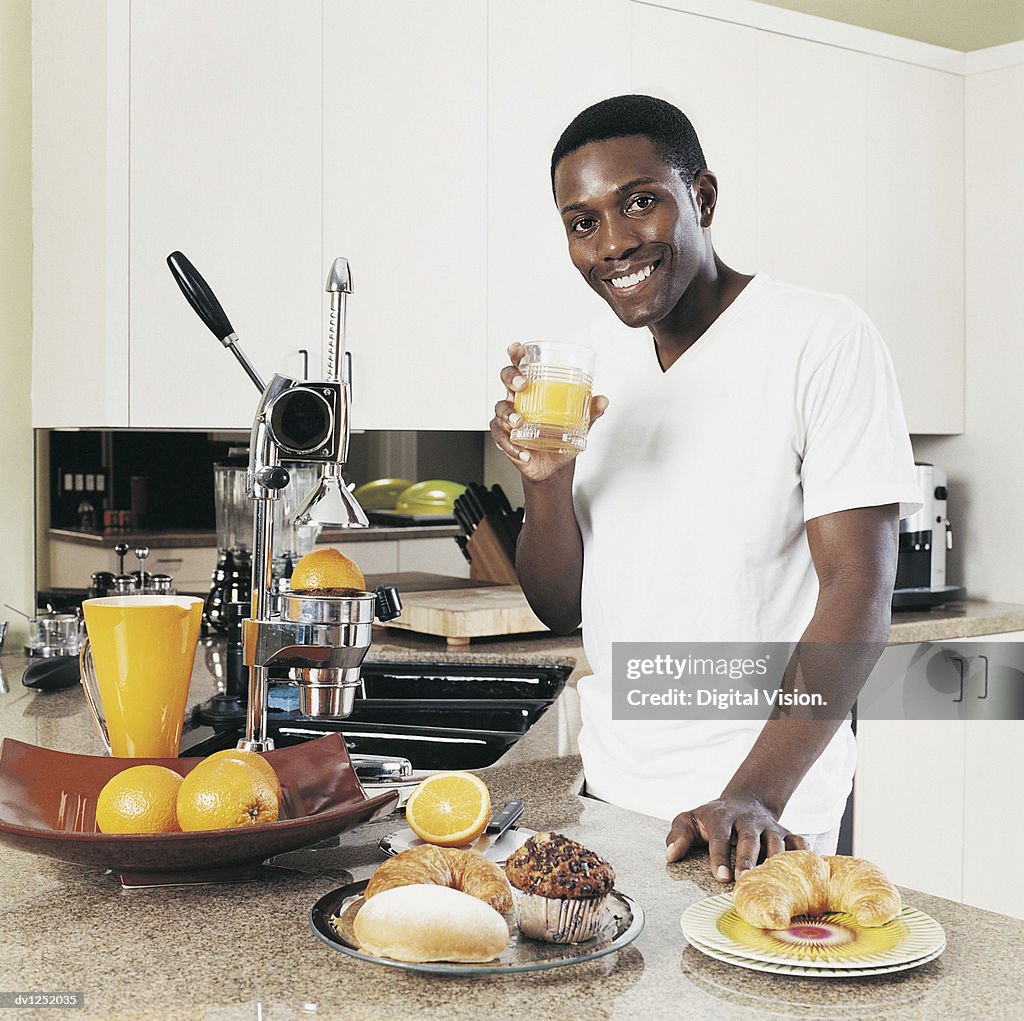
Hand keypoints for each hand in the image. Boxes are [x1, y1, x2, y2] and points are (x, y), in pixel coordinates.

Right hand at [489, 342, 607, 483]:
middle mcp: (518, 400)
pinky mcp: (506, 438)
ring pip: (500, 409)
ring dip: (508, 415)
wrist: (553, 467)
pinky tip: (523, 452)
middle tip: (522, 385)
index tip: (517, 348)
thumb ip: (590, 413)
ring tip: (519, 423)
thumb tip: (602, 400)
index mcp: (533, 390)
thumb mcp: (579, 425)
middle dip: (511, 378)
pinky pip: (501, 438)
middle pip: (506, 379)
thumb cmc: (560, 438)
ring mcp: (509, 419)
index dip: (517, 355)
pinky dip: (511, 445)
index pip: (522, 366)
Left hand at [664, 795, 806, 882]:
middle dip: (748, 861)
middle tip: (745, 882)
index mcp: (722, 817)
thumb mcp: (690, 820)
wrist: (746, 800)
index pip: (719, 836)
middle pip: (749, 839)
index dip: (719, 857)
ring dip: (776, 861)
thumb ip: (678, 835)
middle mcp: (748, 820)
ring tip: (776, 883)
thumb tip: (671, 855)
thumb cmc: (712, 818)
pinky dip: (805, 856)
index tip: (720, 877)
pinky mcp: (787, 832)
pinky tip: (807, 872)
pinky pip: (800, 843)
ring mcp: (769, 826)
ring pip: (776, 842)